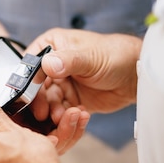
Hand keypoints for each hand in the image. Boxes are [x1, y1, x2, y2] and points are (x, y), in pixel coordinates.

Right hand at [26, 28, 141, 119]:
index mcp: (52, 45)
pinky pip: (60, 110)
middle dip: (40, 100)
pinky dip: (64, 116)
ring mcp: (61, 82)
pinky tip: (73, 116)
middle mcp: (53, 64)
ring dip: (52, 110)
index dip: (28, 80)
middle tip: (44, 112)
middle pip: (36, 85)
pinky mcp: (70, 99)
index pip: (31, 63)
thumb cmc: (115, 55)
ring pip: (48, 100)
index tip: (29, 94)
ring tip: (60, 116)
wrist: (135, 76)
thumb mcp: (90, 57)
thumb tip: (48, 63)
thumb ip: (68, 60)